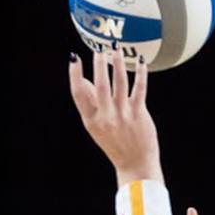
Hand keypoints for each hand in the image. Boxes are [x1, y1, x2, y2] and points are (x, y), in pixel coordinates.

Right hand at [68, 47, 162, 185]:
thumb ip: (91, 103)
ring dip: (118, 64)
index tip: (74, 58)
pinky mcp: (139, 114)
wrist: (135, 165)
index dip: (74, 75)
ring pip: (120, 83)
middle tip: (99, 49)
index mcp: (91, 120)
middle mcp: (106, 117)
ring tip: (116, 49)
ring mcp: (123, 115)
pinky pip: (139, 89)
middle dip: (99, 65)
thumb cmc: (115, 143)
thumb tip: (84, 78)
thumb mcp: (97, 126)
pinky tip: (141, 62)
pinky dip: (141, 74)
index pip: (78, 93)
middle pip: (100, 85)